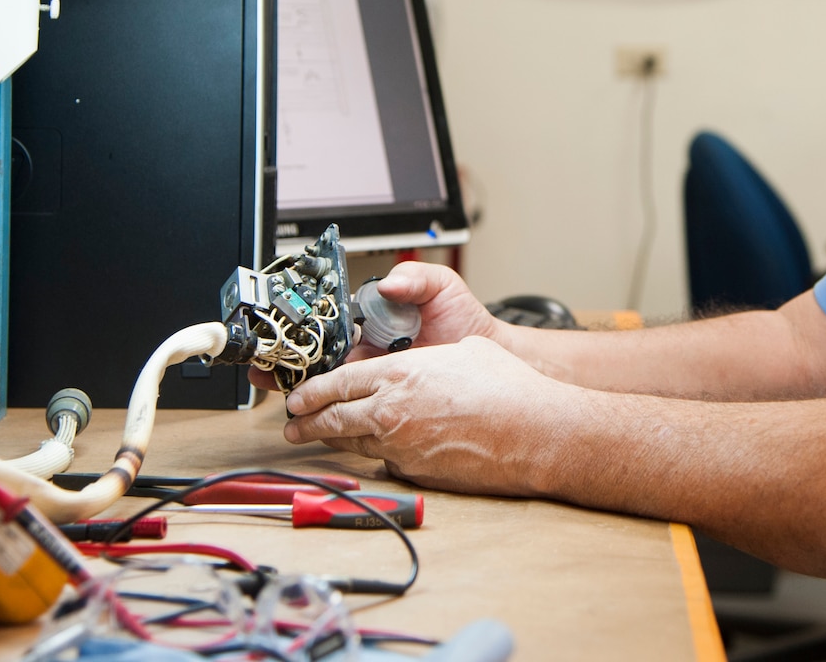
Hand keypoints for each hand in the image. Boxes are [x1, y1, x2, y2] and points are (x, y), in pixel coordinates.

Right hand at [250, 261, 500, 390]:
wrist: (485, 350)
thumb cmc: (462, 317)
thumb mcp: (440, 286)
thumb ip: (414, 278)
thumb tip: (388, 284)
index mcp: (371, 316)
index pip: (331, 319)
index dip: (305, 323)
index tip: (285, 329)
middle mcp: (365, 343)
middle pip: (318, 350)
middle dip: (288, 356)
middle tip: (264, 363)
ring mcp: (372, 369)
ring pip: (326, 377)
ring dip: (297, 382)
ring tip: (271, 384)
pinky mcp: (382, 392)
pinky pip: (351, 399)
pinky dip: (328, 405)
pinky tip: (308, 409)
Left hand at [281, 336, 575, 493]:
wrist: (533, 432)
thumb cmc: (508, 389)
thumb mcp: (463, 351)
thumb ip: (427, 360)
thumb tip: (421, 365)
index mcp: (399, 374)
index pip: (337, 382)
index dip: (311, 391)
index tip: (297, 396)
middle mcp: (391, 412)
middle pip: (333, 418)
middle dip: (306, 421)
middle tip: (292, 423)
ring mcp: (401, 447)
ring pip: (353, 444)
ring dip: (333, 440)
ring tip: (318, 439)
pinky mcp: (416, 473)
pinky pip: (387, 462)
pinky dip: (379, 455)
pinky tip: (380, 451)